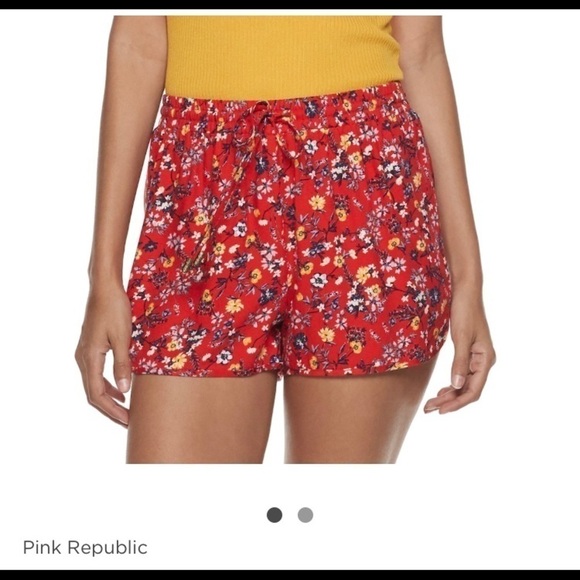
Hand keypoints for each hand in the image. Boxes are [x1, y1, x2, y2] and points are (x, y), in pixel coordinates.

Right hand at [75, 285, 132, 425]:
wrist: (105, 288)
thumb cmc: (115, 309)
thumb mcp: (123, 338)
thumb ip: (123, 364)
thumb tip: (125, 391)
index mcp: (89, 357)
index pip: (97, 394)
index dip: (111, 411)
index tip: (127, 420)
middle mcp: (83, 358)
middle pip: (93, 392)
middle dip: (110, 409)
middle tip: (128, 421)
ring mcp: (85, 352)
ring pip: (94, 383)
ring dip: (109, 398)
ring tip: (126, 409)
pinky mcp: (91, 347)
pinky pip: (97, 373)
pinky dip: (107, 385)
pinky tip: (121, 389)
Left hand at [424, 288, 495, 414]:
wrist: (465, 291)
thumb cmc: (465, 310)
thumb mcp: (461, 337)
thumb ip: (459, 362)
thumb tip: (456, 385)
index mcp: (486, 359)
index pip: (473, 390)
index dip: (457, 403)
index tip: (441, 411)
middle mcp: (484, 361)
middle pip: (468, 390)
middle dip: (449, 402)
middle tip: (428, 410)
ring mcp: (477, 358)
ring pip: (464, 384)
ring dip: (449, 395)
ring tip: (431, 404)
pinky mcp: (469, 353)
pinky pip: (462, 375)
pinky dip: (451, 385)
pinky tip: (441, 390)